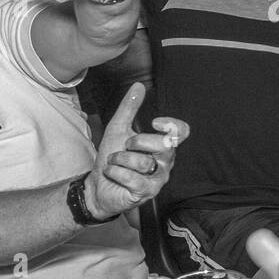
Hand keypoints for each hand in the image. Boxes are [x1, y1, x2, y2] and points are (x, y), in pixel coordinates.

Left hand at [83, 84, 189, 218]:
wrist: (97, 185)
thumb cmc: (112, 159)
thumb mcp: (118, 129)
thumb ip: (129, 108)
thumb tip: (138, 86)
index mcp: (162, 145)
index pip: (181, 132)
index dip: (173, 126)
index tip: (154, 122)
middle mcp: (165, 162)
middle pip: (164, 145)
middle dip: (136, 142)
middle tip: (125, 148)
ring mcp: (158, 179)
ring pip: (143, 162)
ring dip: (119, 159)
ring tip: (114, 163)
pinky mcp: (147, 193)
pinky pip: (133, 178)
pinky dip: (116, 173)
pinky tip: (113, 174)